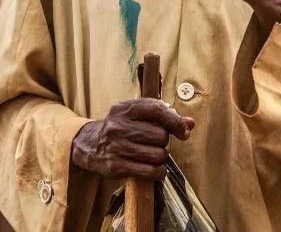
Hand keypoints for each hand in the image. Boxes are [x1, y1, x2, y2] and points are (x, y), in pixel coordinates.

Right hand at [70, 99, 193, 179]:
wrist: (90, 145)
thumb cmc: (121, 127)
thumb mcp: (136, 114)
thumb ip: (164, 116)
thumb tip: (190, 124)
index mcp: (125, 109)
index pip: (157, 110)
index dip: (175, 120)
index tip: (183, 130)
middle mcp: (119, 127)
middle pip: (160, 136)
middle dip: (164, 141)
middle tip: (156, 143)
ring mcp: (117, 147)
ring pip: (158, 155)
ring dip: (161, 157)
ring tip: (153, 154)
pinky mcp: (116, 166)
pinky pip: (150, 171)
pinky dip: (159, 172)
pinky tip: (155, 168)